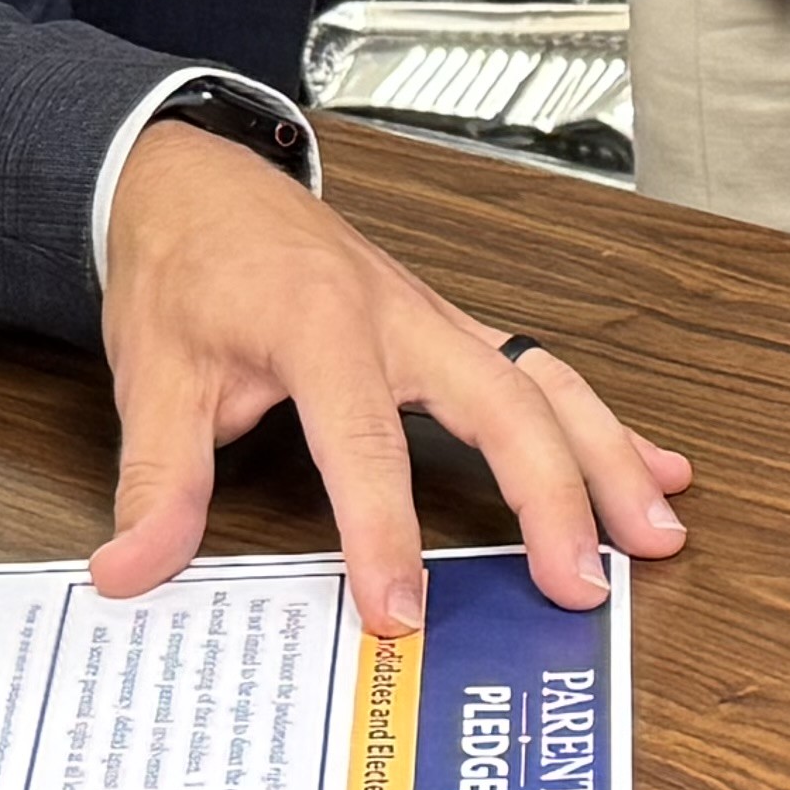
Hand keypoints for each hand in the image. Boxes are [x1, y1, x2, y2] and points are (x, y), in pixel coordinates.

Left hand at [89, 126, 689, 637]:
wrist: (195, 178)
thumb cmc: (183, 267)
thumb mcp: (154, 371)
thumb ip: (157, 478)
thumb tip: (131, 569)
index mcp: (320, 322)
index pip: (364, 439)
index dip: (382, 532)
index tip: (399, 611)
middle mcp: (397, 314)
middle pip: (500, 400)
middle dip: (551, 494)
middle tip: (580, 584)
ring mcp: (434, 319)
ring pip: (544, 380)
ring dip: (607, 456)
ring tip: (656, 533)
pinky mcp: (448, 330)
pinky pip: (539, 371)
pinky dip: (601, 422)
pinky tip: (658, 468)